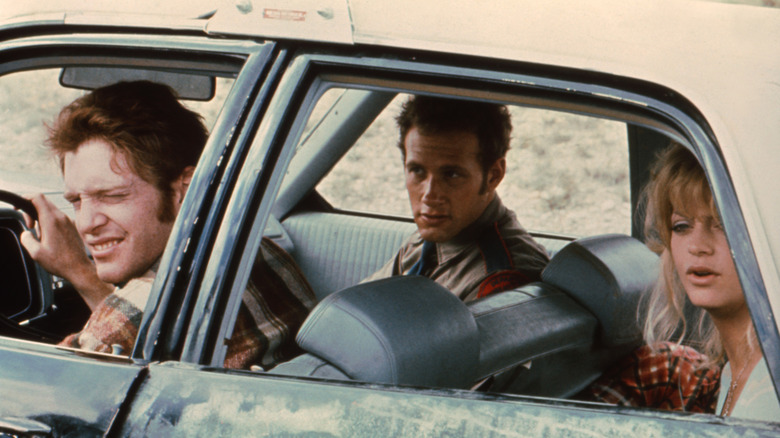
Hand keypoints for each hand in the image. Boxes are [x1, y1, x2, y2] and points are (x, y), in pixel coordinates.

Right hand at [20, 194, 112, 309]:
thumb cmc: (60, 262)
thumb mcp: (35, 253)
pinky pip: (57, 217)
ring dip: (40, 217)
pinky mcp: (71, 226)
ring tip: (39, 235)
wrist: (79, 268)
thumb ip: (26, 238)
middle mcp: (62, 217)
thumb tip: (26, 233)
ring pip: (50, 209)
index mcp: (52, 220)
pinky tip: (48, 237)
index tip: (19, 208)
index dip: (24, 198)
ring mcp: (68, 221)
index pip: (37, 197)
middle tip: (30, 226)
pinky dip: (48, 222)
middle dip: (31, 210)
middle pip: (42, 201)